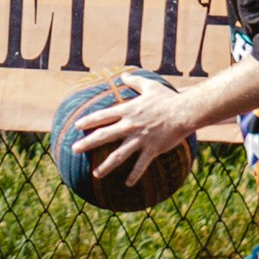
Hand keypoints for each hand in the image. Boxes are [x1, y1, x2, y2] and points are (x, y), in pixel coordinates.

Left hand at [72, 72, 191, 188]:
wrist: (184, 112)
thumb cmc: (167, 98)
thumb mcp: (150, 86)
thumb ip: (135, 81)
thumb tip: (124, 74)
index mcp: (127, 111)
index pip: (102, 116)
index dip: (88, 121)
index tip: (76, 126)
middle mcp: (130, 125)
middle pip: (104, 135)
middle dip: (87, 143)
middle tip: (74, 149)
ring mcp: (140, 139)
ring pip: (118, 155)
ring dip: (106, 165)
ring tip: (96, 174)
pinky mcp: (152, 149)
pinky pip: (140, 165)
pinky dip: (134, 175)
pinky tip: (128, 184)